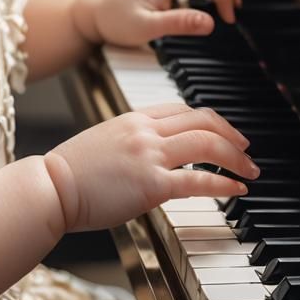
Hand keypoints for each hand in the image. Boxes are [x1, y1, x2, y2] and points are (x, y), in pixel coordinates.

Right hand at [43, 103, 258, 231]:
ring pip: (207, 144)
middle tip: (246, 150)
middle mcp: (145, 131)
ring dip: (235, 157)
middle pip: (203, 121)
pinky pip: (199, 179)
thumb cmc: (70, 172)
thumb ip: (132, 141)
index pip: (183, 110)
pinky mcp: (151, 185)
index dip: (211, 121)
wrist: (50, 187)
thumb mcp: (104, 142)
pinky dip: (224, 183)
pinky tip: (236, 189)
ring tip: (249, 171)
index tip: (225, 133)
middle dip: (231, 135)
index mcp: (134, 118)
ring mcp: (149, 155)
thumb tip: (153, 155)